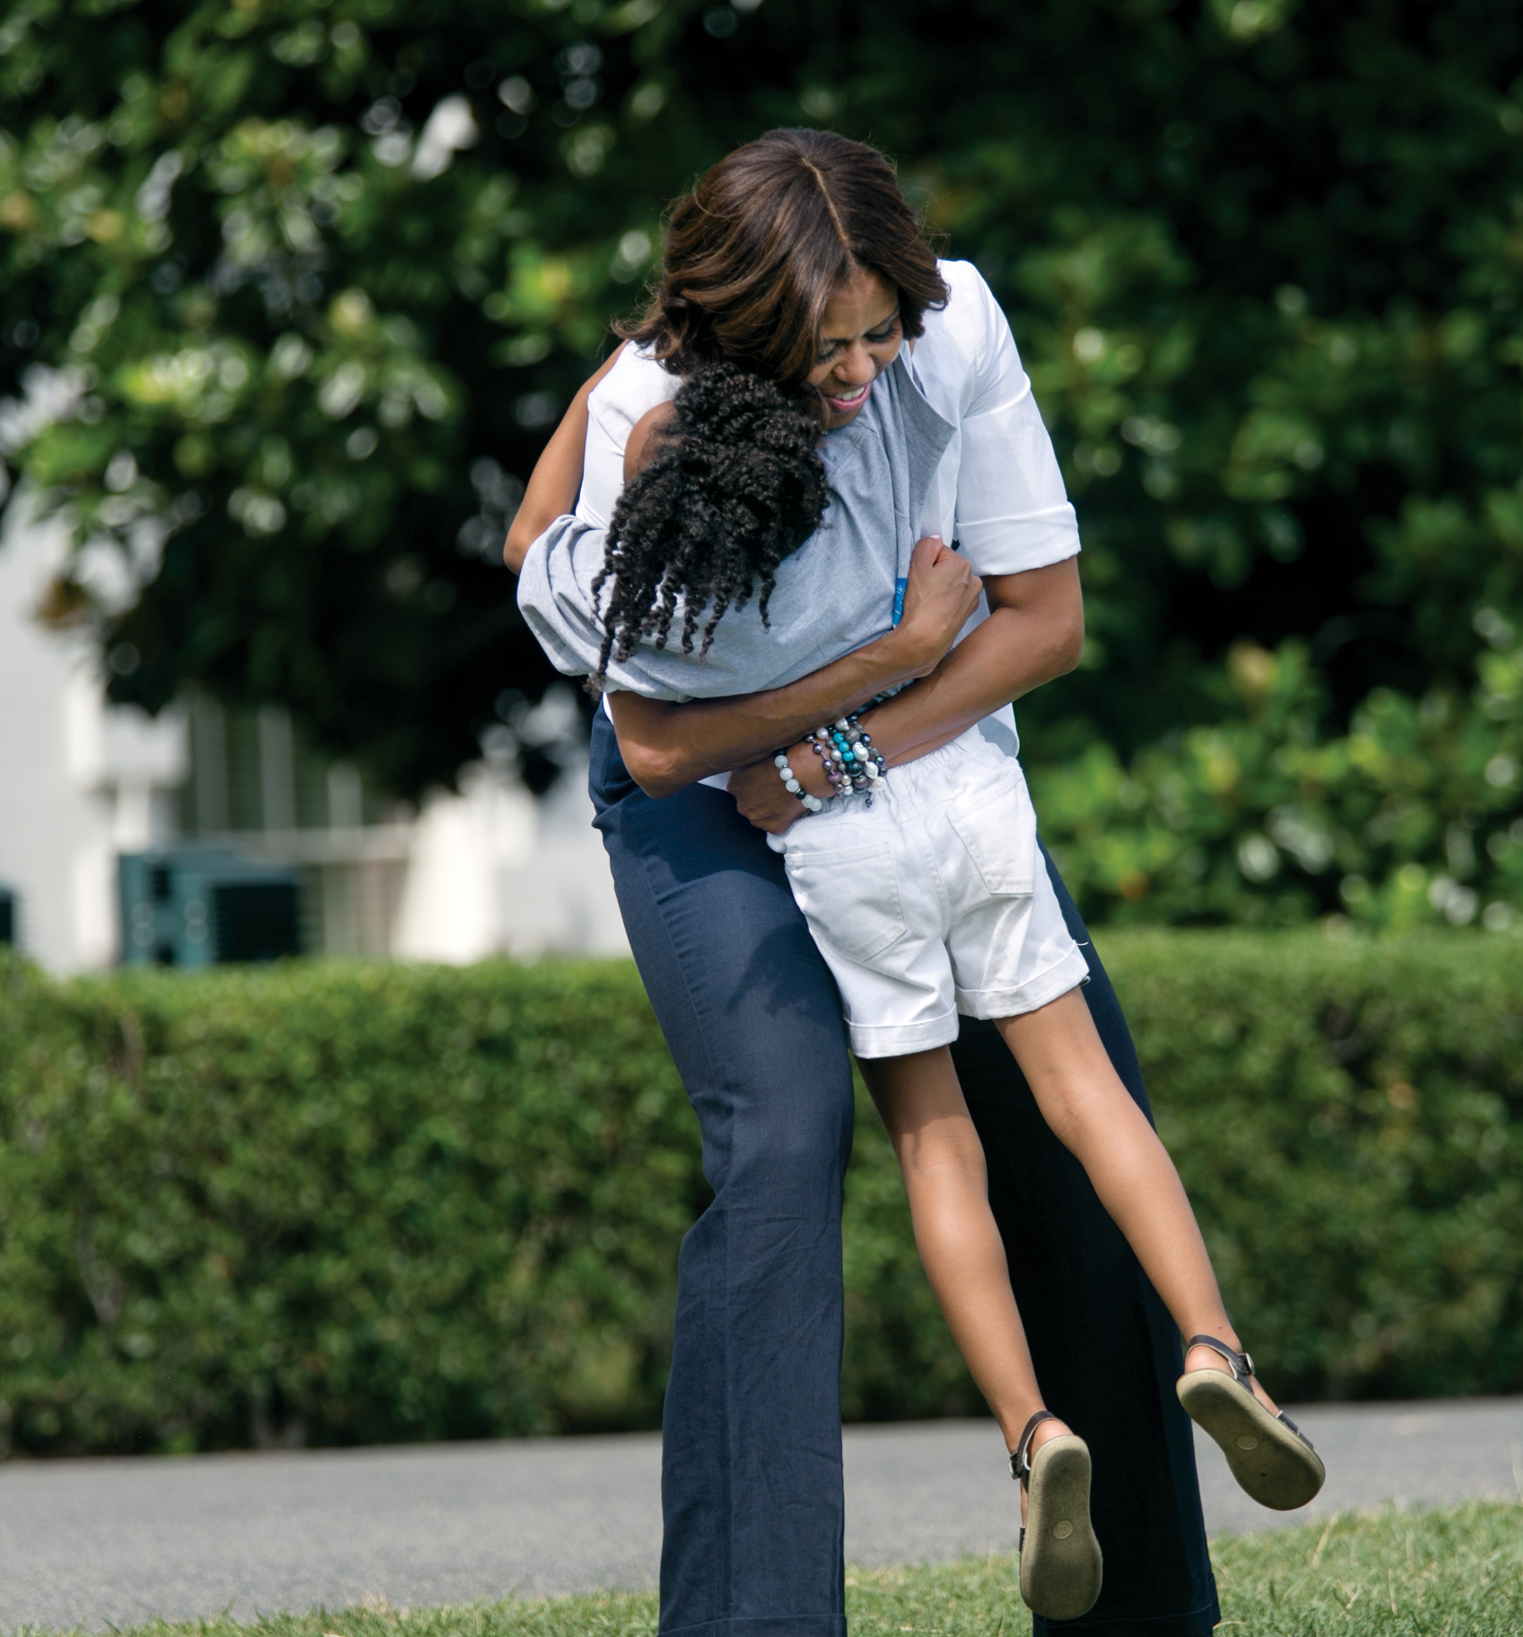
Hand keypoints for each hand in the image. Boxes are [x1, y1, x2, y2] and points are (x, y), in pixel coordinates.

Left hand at [727, 744, 826, 834]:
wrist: (801, 770)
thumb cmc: (779, 758)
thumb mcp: (754, 756)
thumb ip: (746, 767)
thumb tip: (749, 769)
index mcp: (734, 786)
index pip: (740, 788)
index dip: (754, 783)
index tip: (765, 779)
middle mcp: (741, 805)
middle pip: (749, 804)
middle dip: (760, 798)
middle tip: (776, 789)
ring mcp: (757, 819)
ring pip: (761, 816)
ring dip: (770, 810)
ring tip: (785, 797)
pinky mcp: (773, 828)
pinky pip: (776, 824)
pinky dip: (783, 818)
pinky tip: (790, 806)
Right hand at [891, 535, 983, 675]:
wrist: (925, 641)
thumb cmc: (922, 605)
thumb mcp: (917, 565)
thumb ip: (926, 545)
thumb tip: (933, 540)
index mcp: (963, 564)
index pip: (940, 552)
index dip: (925, 562)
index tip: (919, 575)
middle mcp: (973, 580)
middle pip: (946, 568)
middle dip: (934, 575)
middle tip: (920, 590)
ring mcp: (971, 599)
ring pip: (950, 585)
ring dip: (938, 590)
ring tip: (926, 603)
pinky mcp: (965, 614)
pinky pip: (952, 601)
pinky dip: (943, 604)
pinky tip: (933, 612)